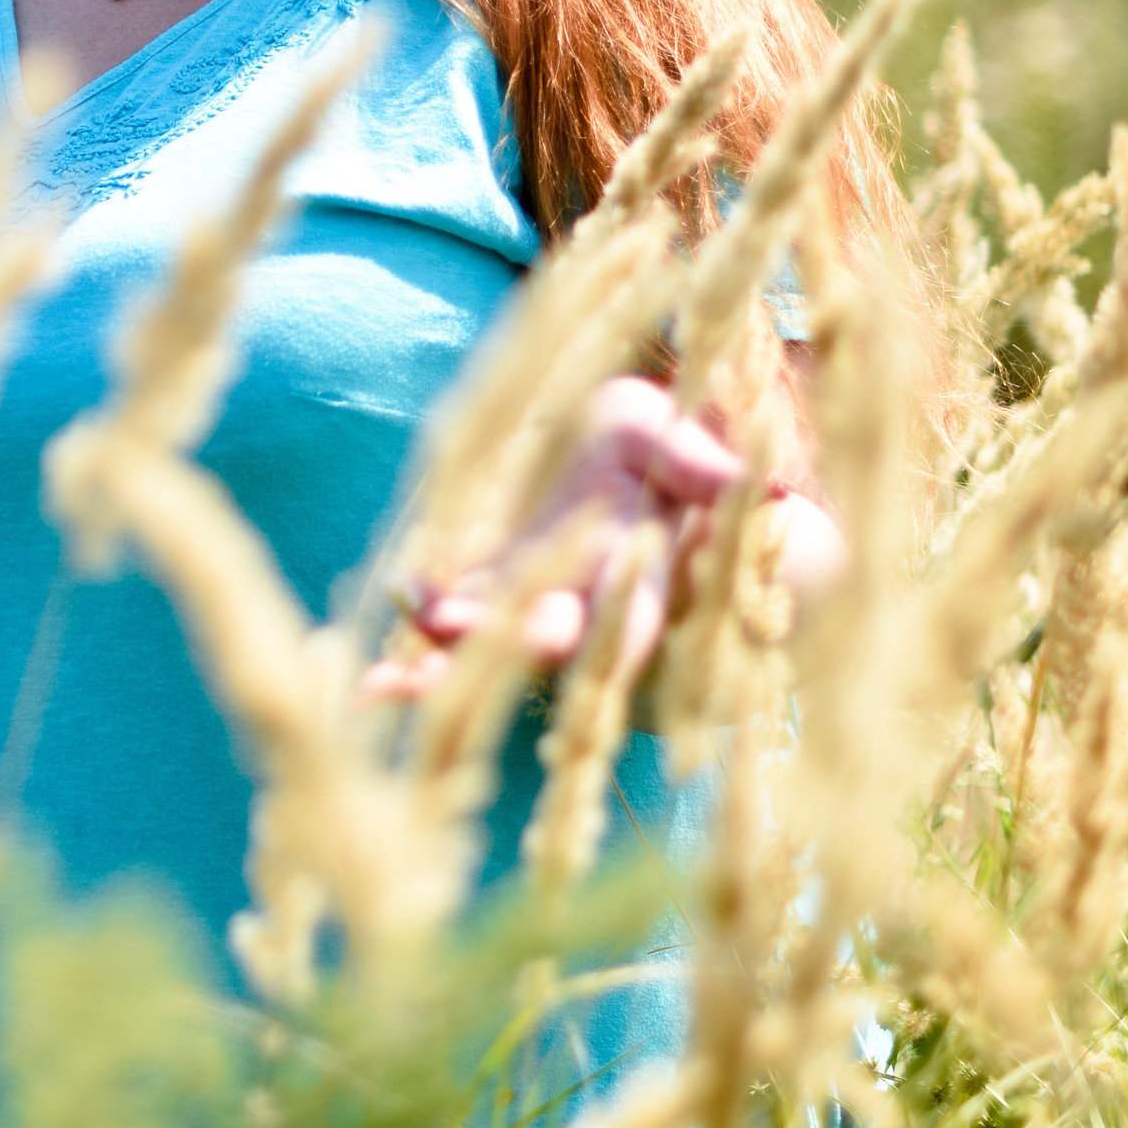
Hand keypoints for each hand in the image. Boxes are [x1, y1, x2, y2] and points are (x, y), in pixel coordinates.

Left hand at [361, 373, 842, 705]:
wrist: (613, 450)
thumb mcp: (673, 438)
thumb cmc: (653, 444)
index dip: (598, 632)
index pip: (623, 623)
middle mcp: (578, 609)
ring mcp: (524, 603)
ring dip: (433, 670)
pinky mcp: (480, 586)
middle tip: (454, 650)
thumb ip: (699, 464)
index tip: (565, 626)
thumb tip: (760, 486)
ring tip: (380, 689)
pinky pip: (442, 621)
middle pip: (540, 649)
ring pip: (481, 651)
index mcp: (633, 583)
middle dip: (495, 653)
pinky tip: (367, 648)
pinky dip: (412, 629)